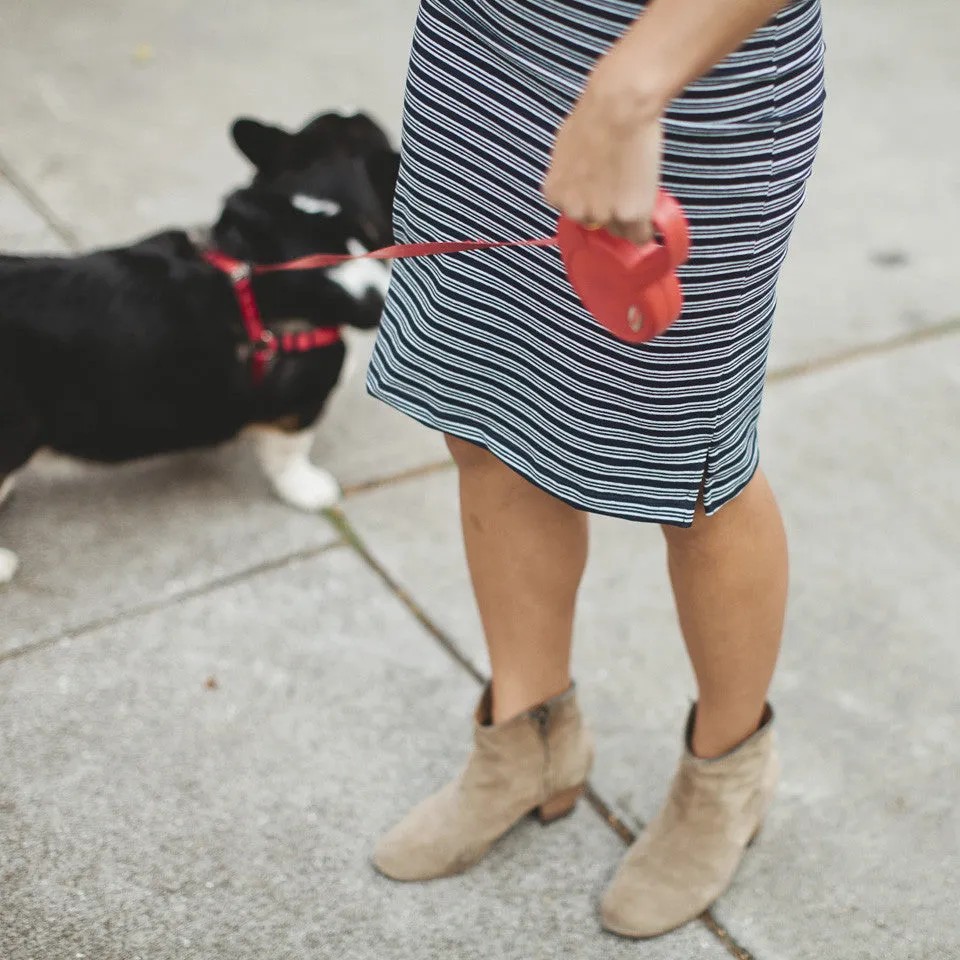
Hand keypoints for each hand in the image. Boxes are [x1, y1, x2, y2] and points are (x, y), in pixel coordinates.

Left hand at [543, 47, 664, 244]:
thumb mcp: (567, 149)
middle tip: (624, 184)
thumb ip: (571, 174)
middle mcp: (575, 210)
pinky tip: (651, 214)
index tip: (605, 191)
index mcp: (556, 195)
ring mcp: (602, 215)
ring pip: (620, 229)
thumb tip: (584, 180)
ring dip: (629, 215)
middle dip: (610, 208)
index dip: (594, 201)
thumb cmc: (594, 116)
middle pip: (597, 224)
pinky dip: (647, 228)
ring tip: (638, 186)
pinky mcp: (628, 215)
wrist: (618, 108)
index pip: (576, 214)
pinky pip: (640, 235)